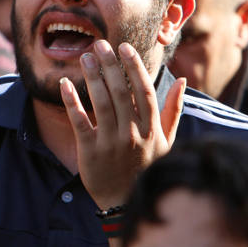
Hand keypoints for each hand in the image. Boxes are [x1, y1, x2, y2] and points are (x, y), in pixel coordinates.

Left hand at [60, 40, 185, 208]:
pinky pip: (79, 122)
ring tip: (85, 57)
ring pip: (100, 103)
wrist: (123, 202)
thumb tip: (182, 82)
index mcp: (151, 129)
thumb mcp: (165, 141)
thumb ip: (173, 111)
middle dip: (110, 65)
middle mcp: (132, 134)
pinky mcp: (90, 152)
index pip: (144, 91)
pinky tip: (65, 84)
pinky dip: (72, 102)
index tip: (125, 47)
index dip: (135, 67)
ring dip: (92, 77)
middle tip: (100, 44)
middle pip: (120, 92)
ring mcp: (110, 143)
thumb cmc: (145, 166)